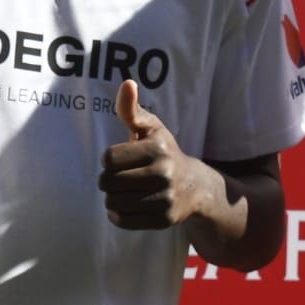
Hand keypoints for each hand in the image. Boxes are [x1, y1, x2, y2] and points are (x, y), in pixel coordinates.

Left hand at [99, 79, 208, 229]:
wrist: (196, 187)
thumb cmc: (164, 153)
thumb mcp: (152, 129)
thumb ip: (132, 109)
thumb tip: (127, 84)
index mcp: (157, 148)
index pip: (109, 158)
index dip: (109, 159)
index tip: (120, 159)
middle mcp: (163, 173)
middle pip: (108, 181)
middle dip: (107, 179)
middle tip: (118, 177)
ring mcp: (165, 198)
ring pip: (113, 202)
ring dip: (112, 198)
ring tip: (122, 191)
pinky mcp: (164, 219)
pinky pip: (124, 221)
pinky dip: (118, 215)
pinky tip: (126, 206)